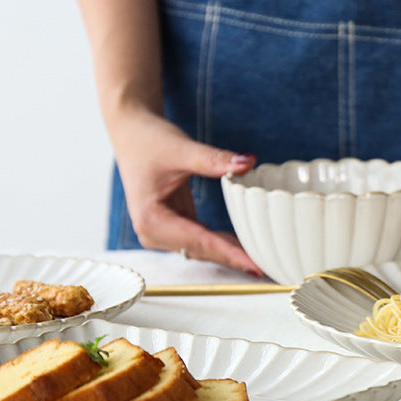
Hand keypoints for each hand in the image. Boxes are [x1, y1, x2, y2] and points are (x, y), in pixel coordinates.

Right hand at [110, 106, 263, 274]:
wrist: (132, 132)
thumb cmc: (149, 139)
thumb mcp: (182, 149)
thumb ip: (215, 159)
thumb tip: (249, 163)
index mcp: (151, 219)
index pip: (200, 242)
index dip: (231, 254)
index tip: (256, 266)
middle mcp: (152, 233)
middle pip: (202, 252)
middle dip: (234, 260)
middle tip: (269, 268)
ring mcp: (161, 232)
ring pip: (204, 250)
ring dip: (231, 254)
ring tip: (264, 261)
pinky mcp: (173, 226)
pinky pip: (203, 240)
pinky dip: (223, 243)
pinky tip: (247, 247)